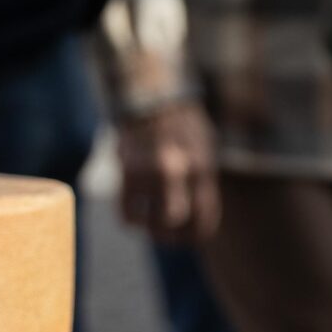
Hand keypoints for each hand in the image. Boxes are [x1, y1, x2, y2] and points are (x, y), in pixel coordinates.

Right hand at [117, 101, 219, 243]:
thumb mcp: (205, 148)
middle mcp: (178, 171)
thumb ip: (203, 182)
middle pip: (175, 223)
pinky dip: (130, 220)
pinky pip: (127, 212)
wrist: (150, 95)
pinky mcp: (127, 170)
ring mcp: (149, 171)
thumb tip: (199, 218)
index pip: (204, 218)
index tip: (189, 237)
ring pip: (149, 222)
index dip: (197, 235)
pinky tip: (134, 212)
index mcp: (202, 167)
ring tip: (150, 225)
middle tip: (167, 234)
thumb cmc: (182, 124)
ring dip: (149, 230)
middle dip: (171, 236)